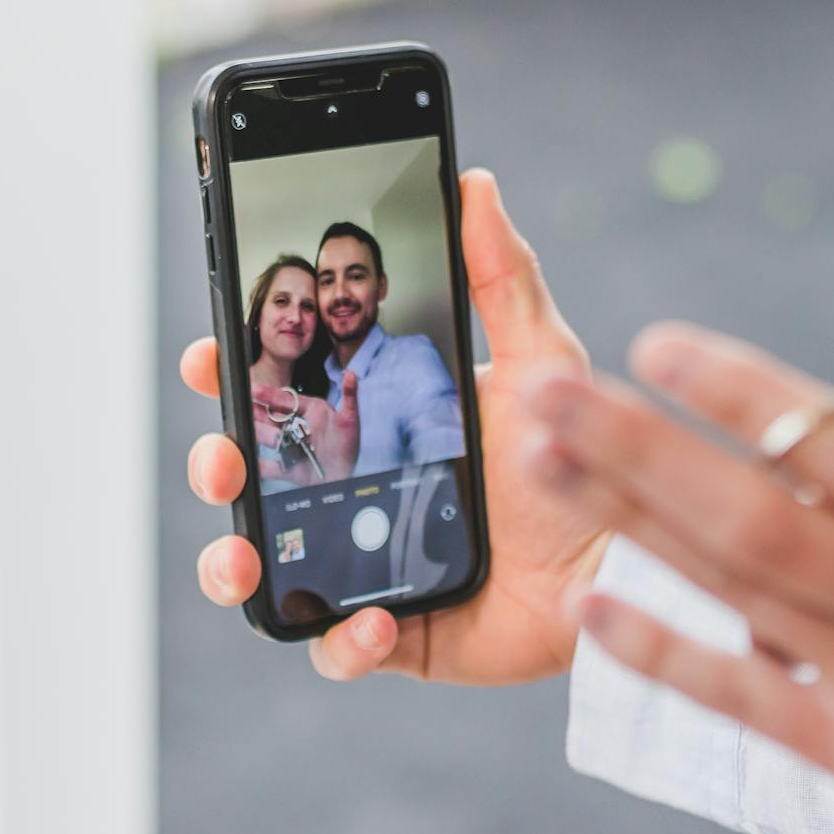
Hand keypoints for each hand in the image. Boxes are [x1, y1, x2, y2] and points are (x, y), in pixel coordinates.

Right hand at [183, 169, 609, 683]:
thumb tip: (476, 185)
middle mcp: (357, 492)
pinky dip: (343, 642)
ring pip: (268, 572)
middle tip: (222, 460)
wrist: (624, 563)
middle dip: (216, 465)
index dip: (232, 374)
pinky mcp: (398, 635)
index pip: (281, 393)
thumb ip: (505, 281)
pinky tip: (376, 624)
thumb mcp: (543, 364)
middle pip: (252, 479)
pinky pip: (340, 649)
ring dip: (235, 567)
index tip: (209, 354)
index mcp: (378, 423)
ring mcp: (366, 565)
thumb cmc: (581, 461)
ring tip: (245, 565)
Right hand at [251, 369, 359, 484]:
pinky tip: (251, 461)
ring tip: (273, 438)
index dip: (269, 395)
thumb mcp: (351, 420)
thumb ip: (350, 396)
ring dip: (264, 435)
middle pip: (271, 417)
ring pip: (267, 437)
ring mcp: (288, 446)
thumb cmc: (348, 446)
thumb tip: (351, 374)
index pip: (285, 400)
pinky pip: (268, 467)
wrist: (346, 475)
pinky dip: (259, 465)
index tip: (254, 389)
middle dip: (260, 413)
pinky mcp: (286, 468)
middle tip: (249, 408)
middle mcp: (295, 427)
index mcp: (308, 412)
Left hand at [519, 325, 833, 833]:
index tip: (665, 347)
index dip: (749, 391)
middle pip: (760, 507)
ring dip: (630, 517)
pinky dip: (666, 656)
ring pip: (736, 585)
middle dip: (639, 441)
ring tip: (545, 461)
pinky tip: (597, 617)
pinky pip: (746, 700)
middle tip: (543, 388)